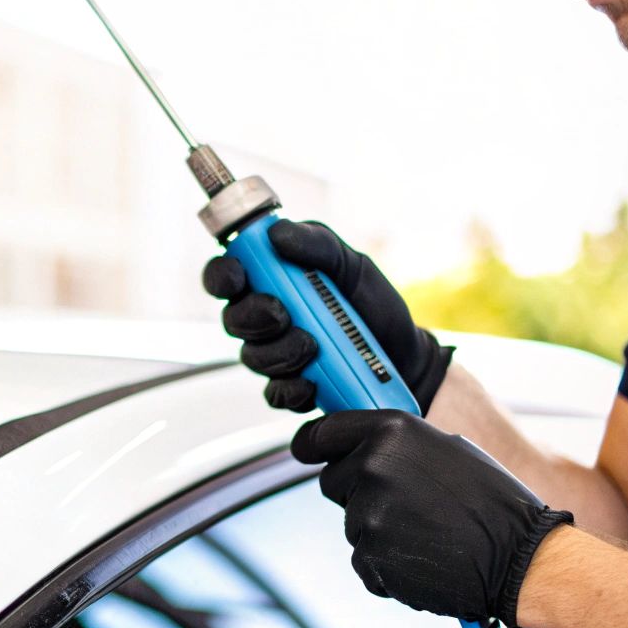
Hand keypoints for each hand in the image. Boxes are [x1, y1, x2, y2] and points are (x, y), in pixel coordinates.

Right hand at [202, 219, 450, 411]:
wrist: (406, 355)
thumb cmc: (373, 305)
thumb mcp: (352, 264)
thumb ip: (318, 244)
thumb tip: (277, 233)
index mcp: (270, 281)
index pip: (226, 275)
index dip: (221, 276)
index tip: (237, 278)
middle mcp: (264, 319)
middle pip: (231, 320)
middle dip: (253, 317)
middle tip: (283, 314)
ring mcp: (274, 355)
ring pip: (252, 358)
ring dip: (280, 352)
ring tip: (313, 345)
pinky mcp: (290, 388)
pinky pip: (274, 393)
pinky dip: (293, 387)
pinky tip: (313, 380)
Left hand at [291, 409, 572, 627]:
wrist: (520, 558)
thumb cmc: (491, 502)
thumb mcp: (445, 450)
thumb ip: (396, 446)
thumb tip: (358, 447)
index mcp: (391, 431)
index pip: (322, 433)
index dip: (311, 443)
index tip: (305, 450)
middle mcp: (373, 466)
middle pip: (332, 482)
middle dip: (357, 493)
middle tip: (406, 505)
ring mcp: (369, 513)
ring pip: (352, 524)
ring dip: (380, 532)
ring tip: (427, 534)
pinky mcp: (371, 556)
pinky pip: (364, 560)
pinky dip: (386, 565)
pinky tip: (424, 559)